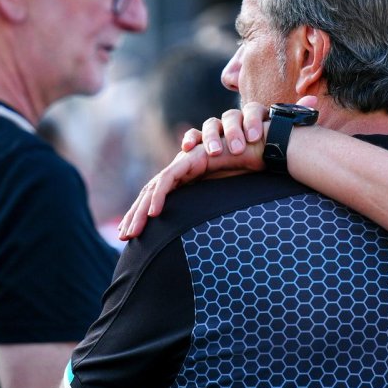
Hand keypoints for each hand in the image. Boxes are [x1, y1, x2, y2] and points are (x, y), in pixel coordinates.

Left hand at [119, 105, 268, 240]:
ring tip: (134, 231)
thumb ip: (210, 209)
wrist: (263, 148)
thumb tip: (207, 239)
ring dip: (142, 210)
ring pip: (155, 187)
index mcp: (186, 179)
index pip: (157, 199)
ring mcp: (185, 162)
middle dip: (135, 216)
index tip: (133, 239)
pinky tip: (154, 213)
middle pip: (150, 193)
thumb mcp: (224, 197)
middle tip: (125, 237)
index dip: (142, 217)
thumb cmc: (248, 171)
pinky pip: (171, 178)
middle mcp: (182, 169)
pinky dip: (160, 195)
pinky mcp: (192, 158)